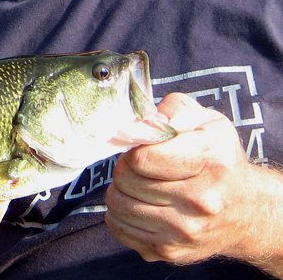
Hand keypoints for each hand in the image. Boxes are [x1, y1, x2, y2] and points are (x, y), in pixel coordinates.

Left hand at [105, 93, 282, 276]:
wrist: (244, 211)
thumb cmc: (218, 159)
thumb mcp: (206, 121)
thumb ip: (173, 110)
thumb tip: (141, 123)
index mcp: (210, 161)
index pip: (142, 158)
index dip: (135, 149)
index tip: (144, 149)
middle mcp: (201, 201)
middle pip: (125, 180)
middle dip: (125, 168)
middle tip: (140, 167)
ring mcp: (185, 231)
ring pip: (117, 204)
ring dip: (120, 191)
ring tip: (139, 185)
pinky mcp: (170, 251)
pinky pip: (118, 228)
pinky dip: (121, 215)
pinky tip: (141, 206)